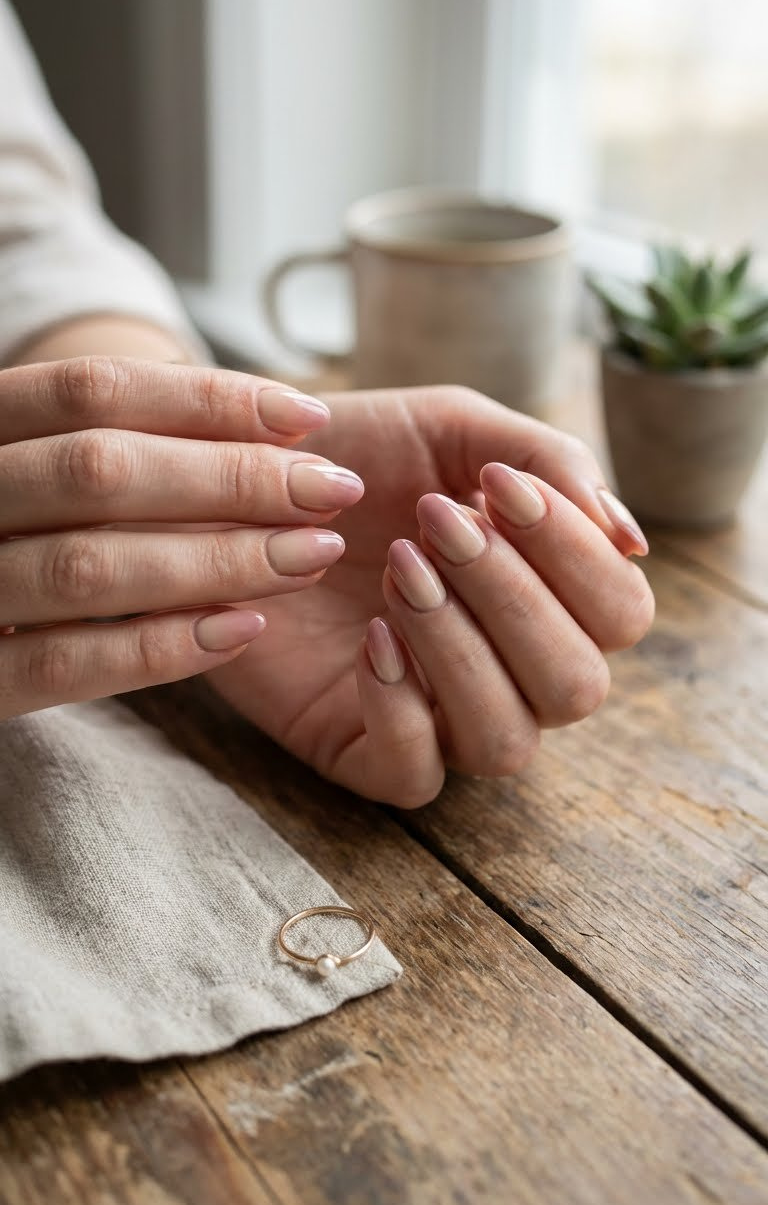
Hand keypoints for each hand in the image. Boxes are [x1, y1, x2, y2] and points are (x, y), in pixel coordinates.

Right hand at [0, 357, 364, 718]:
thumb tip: (280, 424)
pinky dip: (159, 647)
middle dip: (231, 478)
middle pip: (100, 471)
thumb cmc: (9, 528)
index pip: (93, 389)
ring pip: (88, 567)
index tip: (307, 414)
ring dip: (216, 559)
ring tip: (310, 553)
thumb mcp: (40, 463)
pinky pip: (64, 666)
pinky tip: (243, 628)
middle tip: (332, 490)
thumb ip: (126, 441)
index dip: (208, 399)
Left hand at [208, 385, 654, 806]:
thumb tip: (628, 539)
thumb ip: (550, 462)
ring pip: (506, 741)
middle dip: (514, 601)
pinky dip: (403, 709)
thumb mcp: (455, 430)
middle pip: (577, 686)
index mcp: (546, 596)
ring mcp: (436, 715)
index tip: (498, 487)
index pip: (619, 614)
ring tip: (402, 571)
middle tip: (437, 526)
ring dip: (462, 651)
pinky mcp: (357, 747)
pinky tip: (371, 638)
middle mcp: (507, 668)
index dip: (574, 555)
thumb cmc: (359, 453)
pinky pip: (415, 775)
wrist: (240, 474)